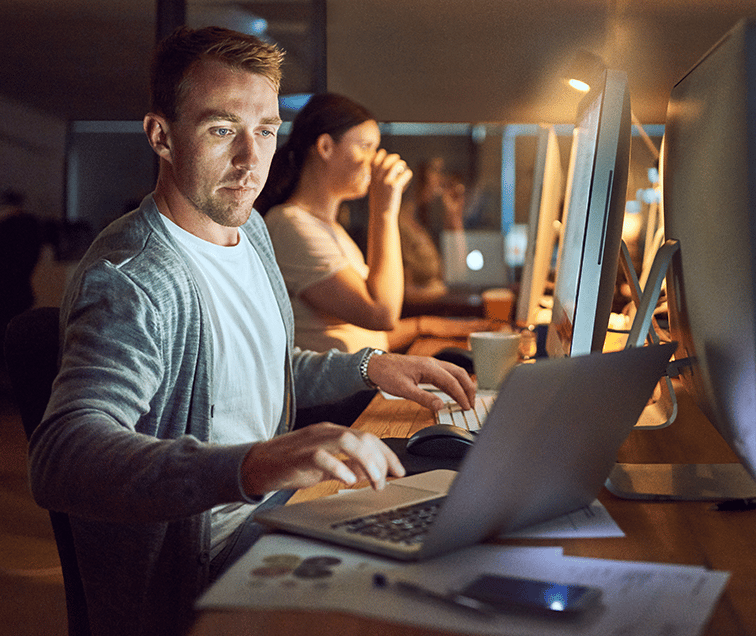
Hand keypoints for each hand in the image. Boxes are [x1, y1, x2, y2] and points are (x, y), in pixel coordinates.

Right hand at [241, 423, 404, 495]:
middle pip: (362, 437)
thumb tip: (367, 474)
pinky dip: (339, 468)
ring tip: (374, 482)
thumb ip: (345, 467)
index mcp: (332, 432)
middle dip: (380, 459)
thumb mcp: (323, 465)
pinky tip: (348, 481)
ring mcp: (311, 441)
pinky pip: (322, 456)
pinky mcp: (298, 455)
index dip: (387, 454)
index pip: (368, 437)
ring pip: (347, 441)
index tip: (399, 471)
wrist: (254, 465)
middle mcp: (324, 432)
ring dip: (366, 462)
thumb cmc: (288, 464)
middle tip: (387, 480)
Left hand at [367, 352, 475, 411]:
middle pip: (458, 373)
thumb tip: (440, 406)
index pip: (452, 382)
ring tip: (467, 399)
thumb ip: (423, 398)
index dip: (461, 395)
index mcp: (428, 367)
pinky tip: (454, 390)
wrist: (375, 365)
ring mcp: (430, 364)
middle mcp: (432, 363)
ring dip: (463, 384)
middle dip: (468, 388)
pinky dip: (454, 382)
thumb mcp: (404, 390)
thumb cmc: (387, 374)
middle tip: (471, 404)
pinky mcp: (427, 367)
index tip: (466, 407)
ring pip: (454, 371)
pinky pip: (446, 372)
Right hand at [369, 149, 412, 217]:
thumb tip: (382, 171)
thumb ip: (376, 180)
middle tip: (397, 160)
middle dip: (393, 157)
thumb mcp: (374, 189)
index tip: (384, 154)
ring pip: (396, 165)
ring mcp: (386, 181)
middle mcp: (377, 177)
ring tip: (403, 166)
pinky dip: (408, 173)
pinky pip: (404, 174)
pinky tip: (408, 174)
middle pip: (386, 159)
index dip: (380, 154)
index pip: (374, 159)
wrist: (381, 215)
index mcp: (372, 177)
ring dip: (401, 163)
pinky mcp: (394, 186)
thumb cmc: (379, 203)